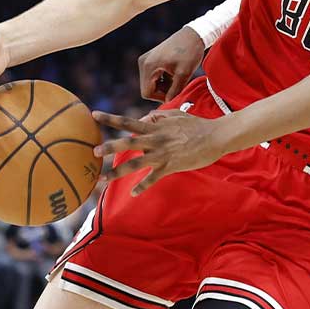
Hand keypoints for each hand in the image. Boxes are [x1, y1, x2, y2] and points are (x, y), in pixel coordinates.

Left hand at [92, 109, 231, 194]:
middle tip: (94, 151)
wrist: (215, 137)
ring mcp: (162, 154)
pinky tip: (133, 193)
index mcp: (154, 127)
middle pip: (126, 143)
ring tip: (103, 179)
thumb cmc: (197, 125)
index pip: (128, 121)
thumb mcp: (176, 115)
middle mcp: (154, 140)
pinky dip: (142, 186)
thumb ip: (159, 116)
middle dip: (109, 147)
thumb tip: (146, 117)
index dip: (110, 118)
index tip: (94, 115)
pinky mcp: (170, 166)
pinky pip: (153, 178)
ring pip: (135, 164)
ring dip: (117, 172)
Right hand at [137, 27, 205, 103]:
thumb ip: (175, 90)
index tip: (174, 93)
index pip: (146, 93)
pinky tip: (174, 73)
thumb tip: (168, 102)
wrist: (193, 34)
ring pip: (150, 83)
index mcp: (148, 66)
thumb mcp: (184, 74)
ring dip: (163, 85)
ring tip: (177, 78)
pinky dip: (163, 79)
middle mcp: (143, 62)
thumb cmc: (190, 52)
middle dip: (162, 91)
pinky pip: (153, 76)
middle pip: (147, 88)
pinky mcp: (150, 59)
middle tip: (178, 86)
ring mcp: (146, 60)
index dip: (160, 98)